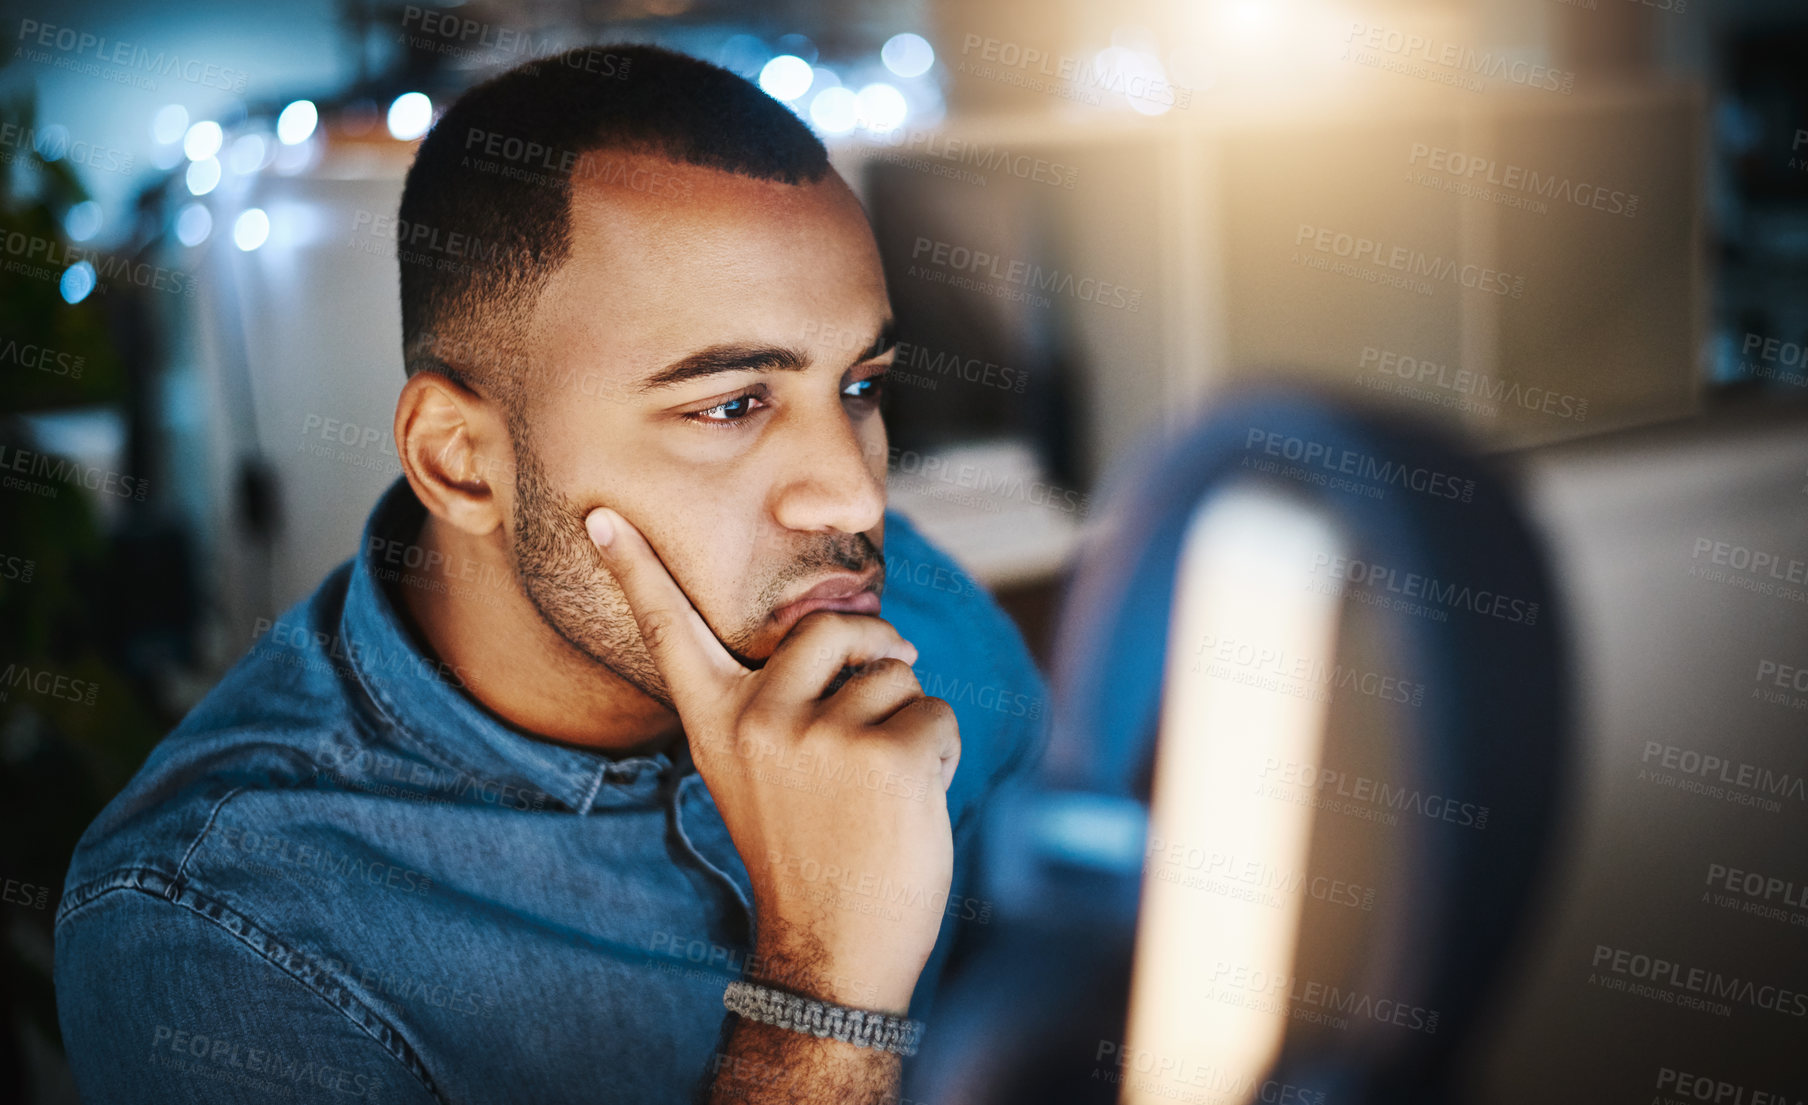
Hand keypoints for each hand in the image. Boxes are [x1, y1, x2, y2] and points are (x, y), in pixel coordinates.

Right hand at [586, 507, 959, 1011]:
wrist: (835, 950)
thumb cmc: (812, 857)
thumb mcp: (765, 775)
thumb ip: (782, 705)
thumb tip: (849, 630)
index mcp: (718, 723)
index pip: (673, 633)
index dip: (638, 571)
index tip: (601, 514)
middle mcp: (759, 720)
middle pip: (834, 629)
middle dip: (876, 654)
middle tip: (877, 709)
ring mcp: (822, 735)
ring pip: (897, 676)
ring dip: (909, 724)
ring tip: (880, 795)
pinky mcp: (887, 753)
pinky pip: (936, 712)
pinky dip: (941, 752)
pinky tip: (910, 806)